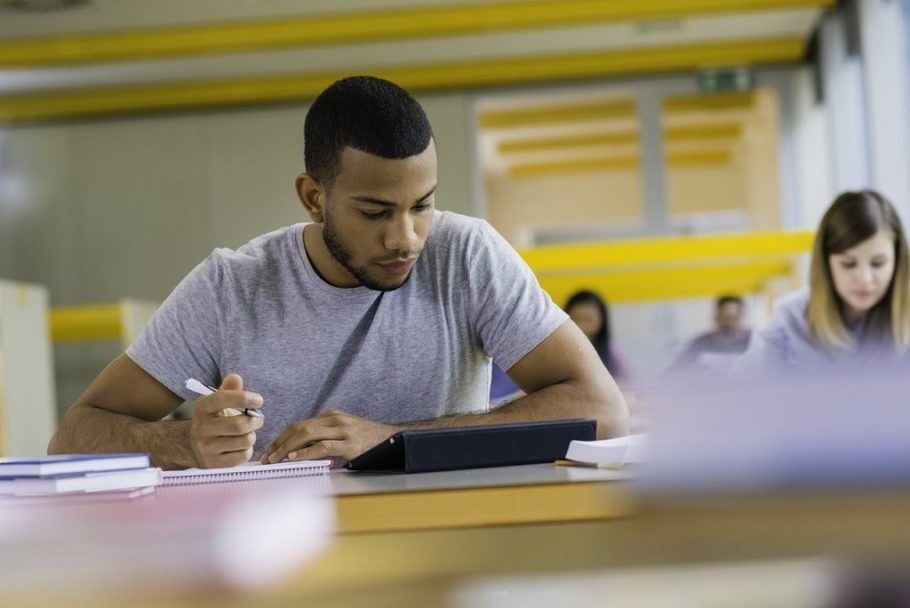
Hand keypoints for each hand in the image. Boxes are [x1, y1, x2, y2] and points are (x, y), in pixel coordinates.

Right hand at [190, 373, 263, 467]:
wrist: (192, 445)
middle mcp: (201, 428)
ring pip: (244, 441)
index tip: (259, 400)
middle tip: (258, 419)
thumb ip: (228, 389)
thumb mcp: (217, 402)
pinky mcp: (212, 463)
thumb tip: (235, 377)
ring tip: (248, 433)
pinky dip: (248, 450)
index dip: (244, 398)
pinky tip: (241, 446)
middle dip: (255, 421)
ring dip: (252, 435)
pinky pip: (242, 456)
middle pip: (239, 425)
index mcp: (202, 408)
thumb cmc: (213, 419)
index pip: (222, 398)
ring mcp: (205, 448)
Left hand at [261, 409, 397, 463]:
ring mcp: (342, 430)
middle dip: (279, 442)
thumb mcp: (343, 434)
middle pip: (299, 427)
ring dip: (286, 448)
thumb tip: (298, 452)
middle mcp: (335, 419)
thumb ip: (324, 438)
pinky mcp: (349, 444)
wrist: (393, 440)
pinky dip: (305, 453)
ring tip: (274, 459)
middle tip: (266, 457)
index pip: (299, 424)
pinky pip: (322, 446)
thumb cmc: (367, 441)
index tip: (269, 450)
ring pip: (306, 434)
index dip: (281, 437)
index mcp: (331, 416)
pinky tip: (294, 459)